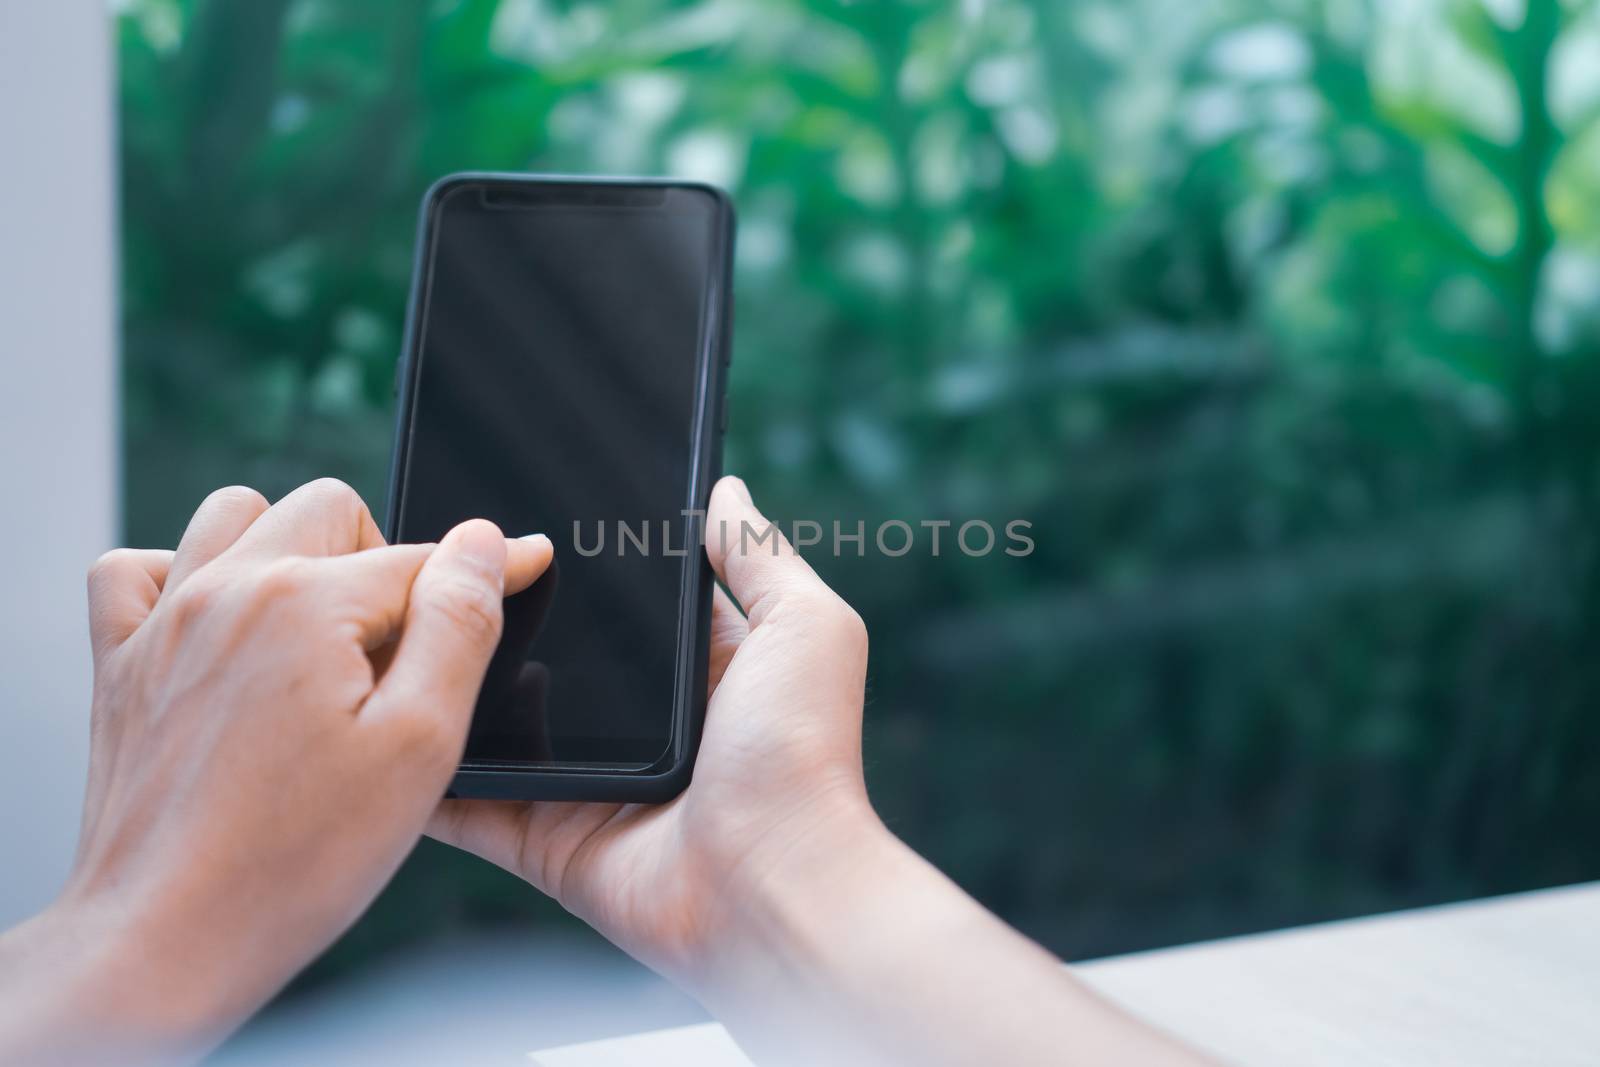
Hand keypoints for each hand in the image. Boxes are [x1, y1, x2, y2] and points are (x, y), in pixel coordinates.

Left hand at [0, 479, 550, 1064]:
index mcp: (306, 605)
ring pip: (234, 516)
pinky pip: (134, 570)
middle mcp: (226, 592)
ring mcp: (163, 624)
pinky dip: (180, 576)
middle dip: (381, 558)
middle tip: (400, 648)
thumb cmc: (297, 859)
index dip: (485, 568)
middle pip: (331, 513)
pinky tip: (221, 629)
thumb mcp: (419, 744)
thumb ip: (458, 626)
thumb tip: (480, 542)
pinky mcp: (120, 665)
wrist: (169, 940)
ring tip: (316, 628)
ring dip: (286, 548)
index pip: (422, 555)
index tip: (525, 569)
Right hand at [431, 477, 1208, 1065]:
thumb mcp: (806, 629)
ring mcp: (588, 781)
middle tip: (426, 562)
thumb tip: (725, 489)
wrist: (772, 890)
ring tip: (386, 630)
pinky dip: (426, 778)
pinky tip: (372, 733)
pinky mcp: (545, 838)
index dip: (575, 559)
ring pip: (499, 723)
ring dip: (451, 687)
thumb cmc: (803, 754)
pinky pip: (470, 804)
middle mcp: (640, 723)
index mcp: (698, 669)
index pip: (624, 601)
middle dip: (497, 616)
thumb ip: (759, 558)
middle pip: (550, 655)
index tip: (513, 513)